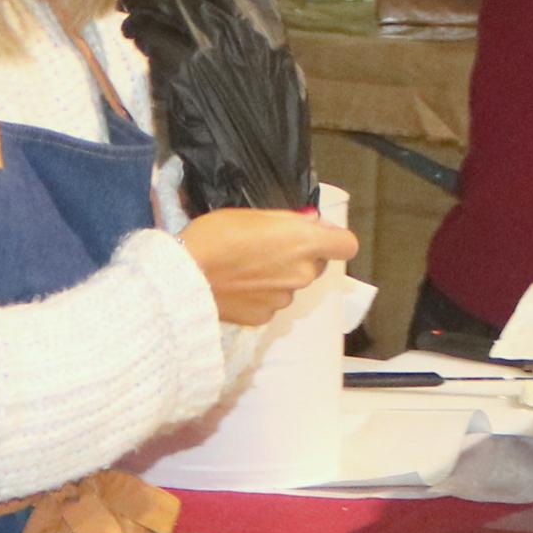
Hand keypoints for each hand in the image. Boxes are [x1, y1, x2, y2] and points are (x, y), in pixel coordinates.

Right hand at [182, 208, 357, 327]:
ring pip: (291, 285)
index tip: (314, 235)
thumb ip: (290, 221)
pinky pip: (271, 304)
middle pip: (315, 265)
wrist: (185, 276)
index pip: (346, 245)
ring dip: (277, 277)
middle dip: (299, 256)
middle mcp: (302, 274)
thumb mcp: (254, 214)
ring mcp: (284, 299)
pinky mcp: (264, 318)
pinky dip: (260, 296)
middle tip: (266, 248)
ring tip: (244, 268)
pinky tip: (237, 287)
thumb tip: (313, 223)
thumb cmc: (216, 235)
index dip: (333, 239)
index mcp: (304, 244)